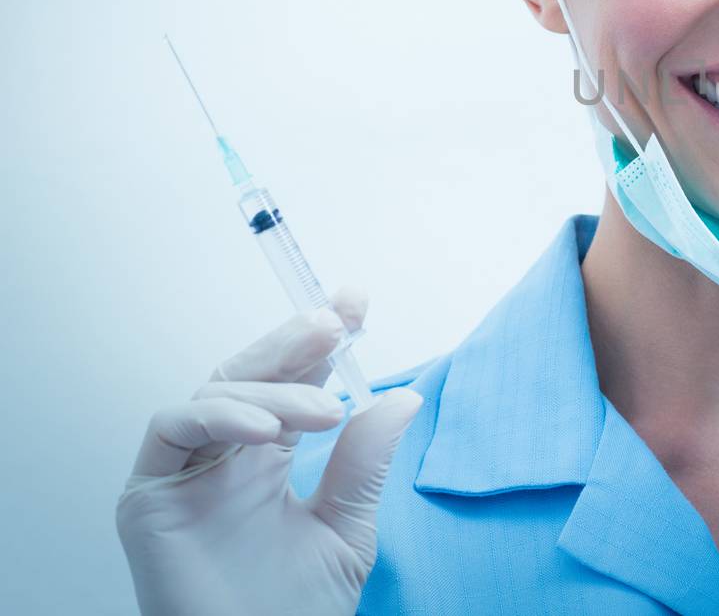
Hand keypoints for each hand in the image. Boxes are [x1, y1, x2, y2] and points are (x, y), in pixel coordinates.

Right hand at [116, 288, 421, 615]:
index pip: (293, 382)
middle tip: (334, 321)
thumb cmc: (294, 612)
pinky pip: (171, 428)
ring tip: (326, 410)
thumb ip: (364, 462)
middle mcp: (225, 458)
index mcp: (270, 459)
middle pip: (251, 375)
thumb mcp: (346, 527)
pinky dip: (220, 416)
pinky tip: (268, 432)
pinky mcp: (147, 495)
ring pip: (216, 393)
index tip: (355, 304)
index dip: (319, 342)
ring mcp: (185, 473)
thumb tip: (401, 398)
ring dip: (273, 390)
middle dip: (293, 341)